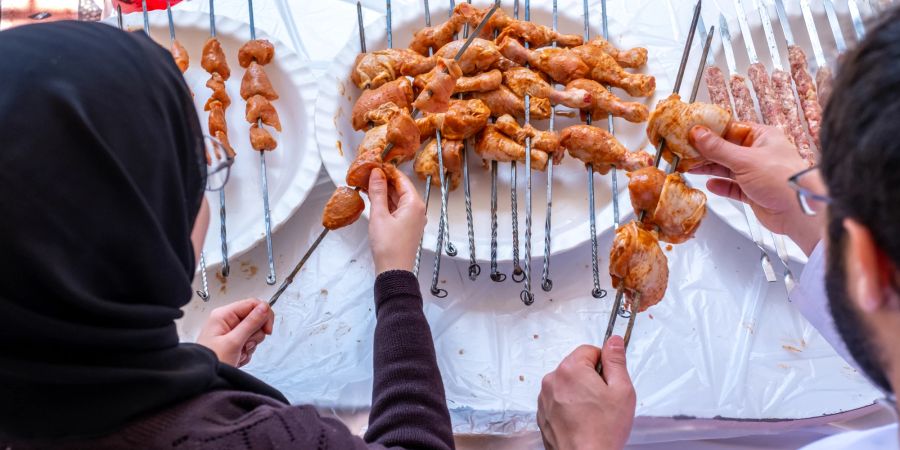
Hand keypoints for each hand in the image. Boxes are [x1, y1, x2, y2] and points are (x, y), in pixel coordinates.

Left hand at [197, 299, 274, 366]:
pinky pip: (250, 343)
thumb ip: (251, 323)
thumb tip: (264, 307)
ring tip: (239, 352)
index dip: (264, 315)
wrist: (204, 379)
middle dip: (255, 334)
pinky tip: (237, 357)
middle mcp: (227, 321)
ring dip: (250, 345)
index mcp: (224, 315)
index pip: (252, 304)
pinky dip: (247, 352)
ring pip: (254, 332)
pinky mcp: (233, 343)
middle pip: (255, 318)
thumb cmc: (211, 361)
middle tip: (246, 344)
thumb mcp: (233, 342)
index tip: (267, 329)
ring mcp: (230, 332)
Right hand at [368, 168, 425, 273]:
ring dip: (383, 193)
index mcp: (415, 204)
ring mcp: (412, 219)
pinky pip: (397, 209)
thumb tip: (377, 174)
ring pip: (398, 199)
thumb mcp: (379, 215)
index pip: (402, 180)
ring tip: (367, 184)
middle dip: (384, 181)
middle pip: (400, 189)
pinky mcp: (406, 227)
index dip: (388, 171)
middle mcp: (417, 210)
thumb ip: (378, 192)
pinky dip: (386, 204)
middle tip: (368, 174)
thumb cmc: (389, 246)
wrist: (393, 271)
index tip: (375, 165)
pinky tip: (373, 199)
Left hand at [537, 337, 635, 449]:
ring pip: (567, 384)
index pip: (589, 350)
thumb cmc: (602, 431)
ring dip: (579, 393)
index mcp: (570, 369)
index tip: (609, 379)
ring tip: (593, 413)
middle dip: (591, 379)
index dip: (604, 364)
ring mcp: (544, 398)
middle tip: (604, 399)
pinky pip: (558, 400)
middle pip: (576, 367)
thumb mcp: (621, 390)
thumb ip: (616, 361)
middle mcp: (552, 380)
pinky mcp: (542, 413)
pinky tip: (582, 420)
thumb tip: (614, 342)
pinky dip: (569, 407)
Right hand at [688, 123, 823, 254]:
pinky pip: (732, 187)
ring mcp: (756, 174)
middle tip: (685, 152)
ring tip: (690, 167)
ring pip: (727, 168)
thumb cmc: (781, 178)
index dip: (710, 132)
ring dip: (709, 168)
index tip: (690, 133)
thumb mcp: (745, 159)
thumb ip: (718, 148)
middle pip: (726, 150)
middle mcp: (759, 153)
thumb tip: (698, 133)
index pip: (730, 130)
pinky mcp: (753, 193)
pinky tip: (710, 185)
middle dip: (705, 152)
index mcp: (762, 137)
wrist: (799, 211)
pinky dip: (721, 186)